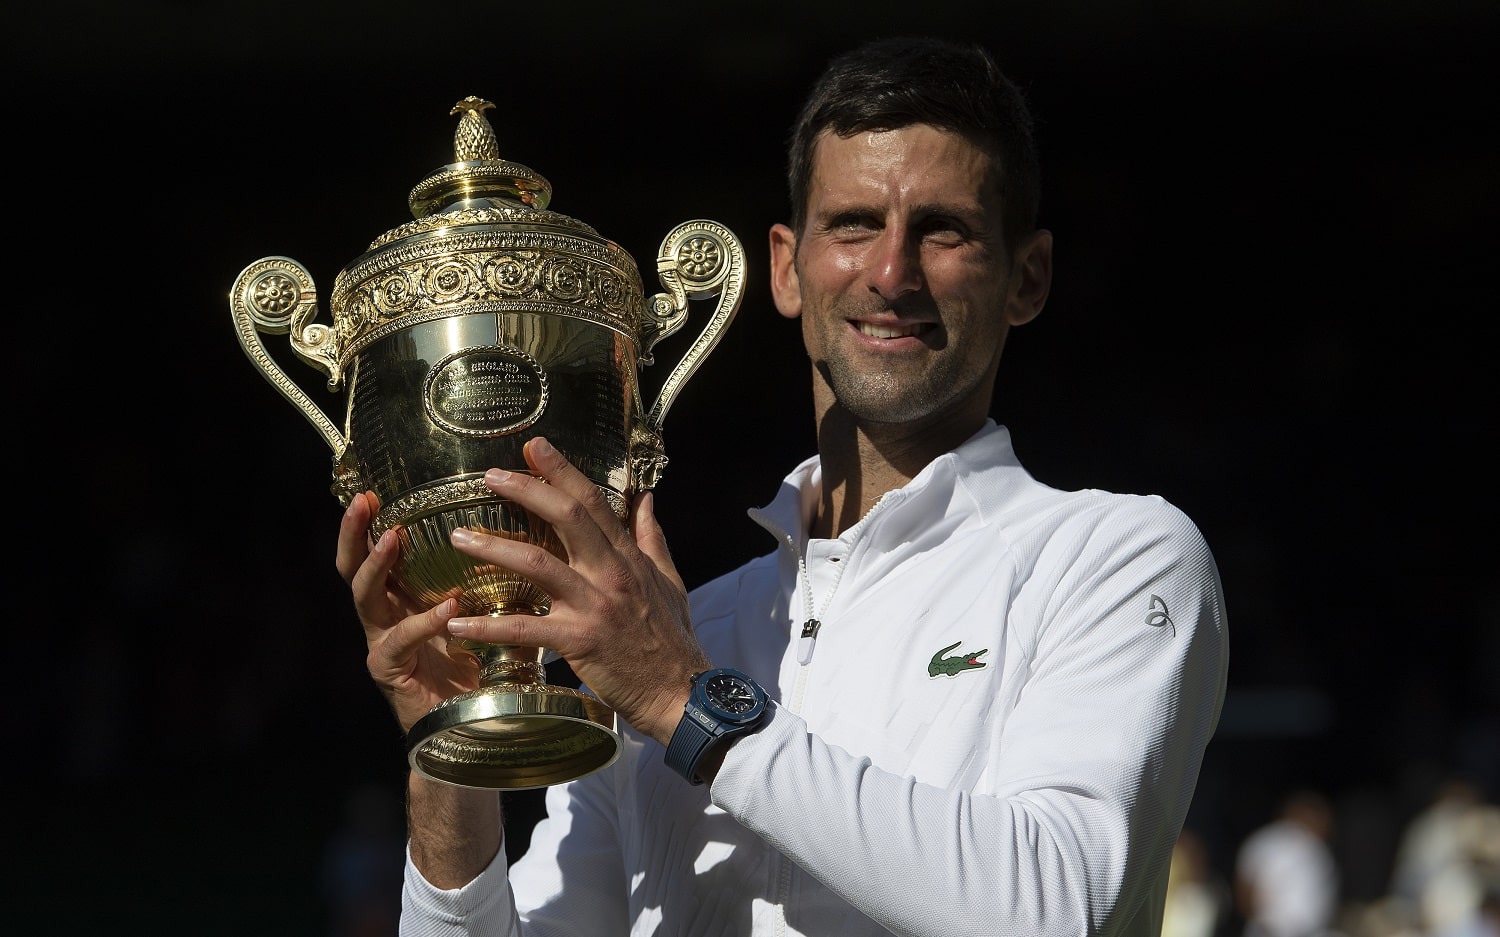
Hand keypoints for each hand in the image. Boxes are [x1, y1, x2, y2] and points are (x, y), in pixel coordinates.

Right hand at [336, 490, 479, 732]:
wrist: (474, 730)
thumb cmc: (483, 668)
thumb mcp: (489, 613)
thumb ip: (496, 581)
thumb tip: (537, 535)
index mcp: (405, 595)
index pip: (380, 550)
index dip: (375, 520)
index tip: (378, 486)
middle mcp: (386, 615)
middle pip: (354, 567)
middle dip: (355, 532)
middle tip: (364, 501)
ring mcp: (382, 643)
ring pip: (364, 598)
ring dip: (378, 565)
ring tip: (394, 538)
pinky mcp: (390, 672)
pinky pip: (400, 642)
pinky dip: (423, 622)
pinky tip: (446, 609)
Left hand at [445, 436, 708, 745]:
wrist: (681, 692)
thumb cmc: (672, 640)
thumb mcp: (670, 580)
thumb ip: (652, 538)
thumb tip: (646, 499)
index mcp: (628, 557)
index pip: (594, 502)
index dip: (563, 471)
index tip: (535, 446)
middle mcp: (611, 573)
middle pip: (566, 518)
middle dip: (526, 490)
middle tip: (490, 475)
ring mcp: (595, 605)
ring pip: (538, 564)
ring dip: (494, 548)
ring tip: (459, 538)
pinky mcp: (579, 641)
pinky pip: (525, 628)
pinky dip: (488, 626)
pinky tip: (457, 624)